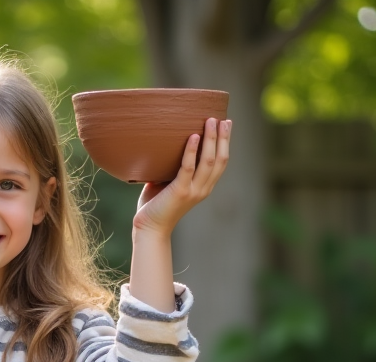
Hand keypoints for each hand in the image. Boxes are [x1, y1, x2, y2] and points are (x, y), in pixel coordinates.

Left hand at [133, 117, 230, 235]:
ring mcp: (193, 190)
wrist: (149, 228)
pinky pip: (188, 168)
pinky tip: (193, 136)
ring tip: (210, 121)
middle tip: (223, 119)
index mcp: (204, 187)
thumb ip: (170, 167)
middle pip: (220, 159)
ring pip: (208, 161)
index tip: (226, 124)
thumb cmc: (155, 206)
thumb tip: (163, 144)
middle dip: (223, 137)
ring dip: (211, 139)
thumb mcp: (166, 183)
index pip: (221, 162)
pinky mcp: (180, 191)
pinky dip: (191, 151)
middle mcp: (203, 189)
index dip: (225, 143)